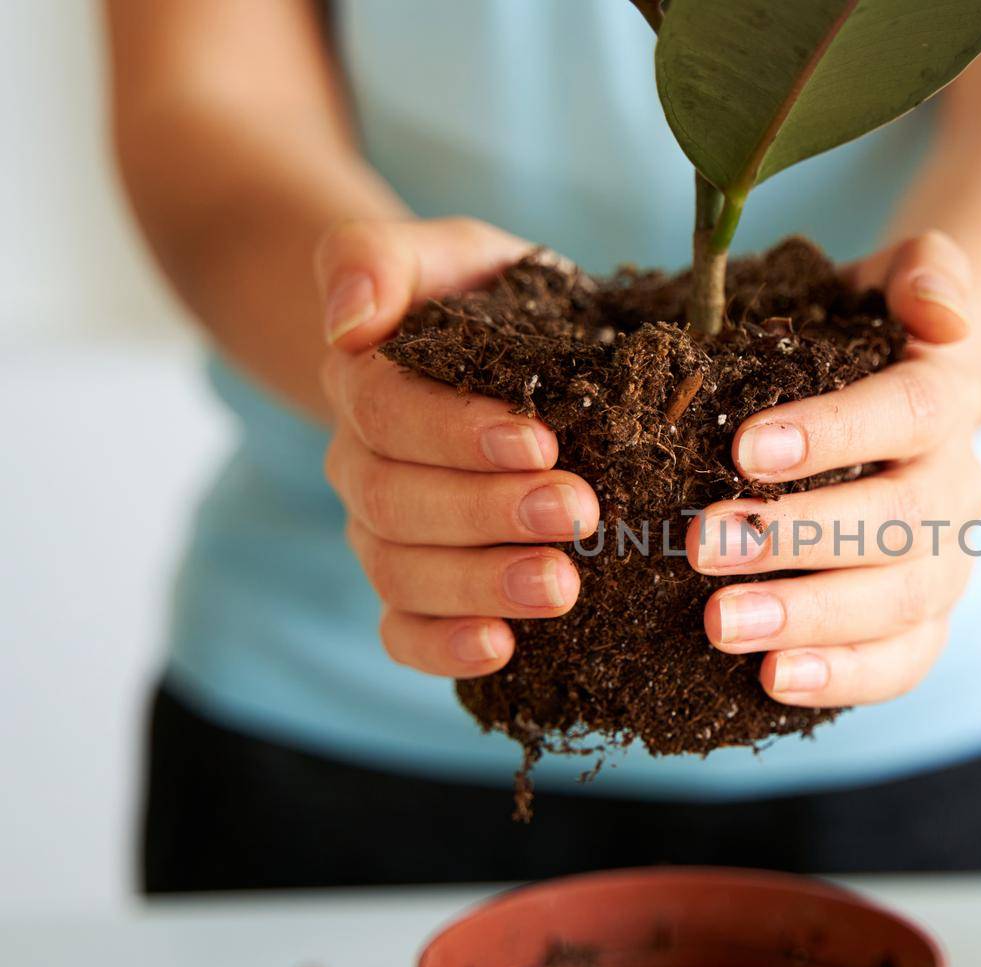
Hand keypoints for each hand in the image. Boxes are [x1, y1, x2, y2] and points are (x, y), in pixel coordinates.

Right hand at [316, 218, 599, 677]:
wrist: (497, 349)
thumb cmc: (483, 298)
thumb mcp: (447, 250)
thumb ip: (379, 257)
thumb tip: (350, 320)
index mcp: (365, 381)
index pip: (389, 413)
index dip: (457, 434)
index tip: (542, 442)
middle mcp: (361, 462)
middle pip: (396, 502)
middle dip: (488, 514)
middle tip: (578, 513)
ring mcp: (382, 530)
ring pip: (401, 572)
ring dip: (480, 585)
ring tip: (561, 586)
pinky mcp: (412, 587)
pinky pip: (401, 630)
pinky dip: (441, 648)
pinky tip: (501, 649)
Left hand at [691, 231, 980, 705]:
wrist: (884, 414)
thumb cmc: (853, 342)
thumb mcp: (880, 283)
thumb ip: (924, 271)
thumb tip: (943, 316)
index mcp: (947, 399)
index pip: (913, 411)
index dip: (836, 432)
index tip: (743, 448)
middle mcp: (957, 486)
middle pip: (901, 520)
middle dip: (802, 537)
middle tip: (704, 543)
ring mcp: (945, 563)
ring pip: (898, 602)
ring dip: (809, 616)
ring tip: (721, 622)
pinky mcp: (923, 625)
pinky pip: (901, 663)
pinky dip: (842, 677)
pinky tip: (772, 679)